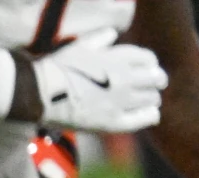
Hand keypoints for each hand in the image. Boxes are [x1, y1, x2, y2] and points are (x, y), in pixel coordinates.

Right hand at [32, 31, 167, 133]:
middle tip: (157, 84)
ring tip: (151, 100)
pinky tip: (153, 115)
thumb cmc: (58, 67)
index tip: (149, 67)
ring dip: (153, 98)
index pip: (148, 59)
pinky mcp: (112, 122)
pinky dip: (150, 116)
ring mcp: (119, 101)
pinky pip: (141, 119)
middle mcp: (124, 78)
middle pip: (155, 78)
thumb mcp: (80, 46)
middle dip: (157, 80)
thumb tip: (113, 34)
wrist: (42, 92)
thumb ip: (100, 39)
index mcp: (118, 58)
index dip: (151, 63)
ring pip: (151, 99)